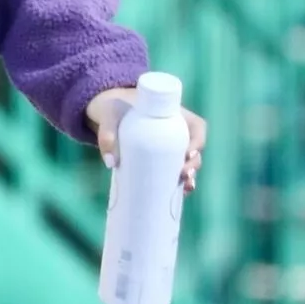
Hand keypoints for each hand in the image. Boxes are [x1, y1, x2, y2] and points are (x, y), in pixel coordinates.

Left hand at [83, 86, 207, 195]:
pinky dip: (179, 184)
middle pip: (194, 148)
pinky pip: (176, 172)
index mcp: (175, 114)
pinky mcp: (161, 159)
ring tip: (184, 187)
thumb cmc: (116, 108)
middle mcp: (177, 131)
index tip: (187, 153)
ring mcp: (170, 147)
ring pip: (188, 162)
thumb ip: (106, 133)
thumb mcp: (110, 114)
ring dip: (190, 176)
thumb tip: (111, 163)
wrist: (108, 115)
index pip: (197, 126)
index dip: (198, 141)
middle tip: (182, 173)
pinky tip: (179, 195)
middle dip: (193, 163)